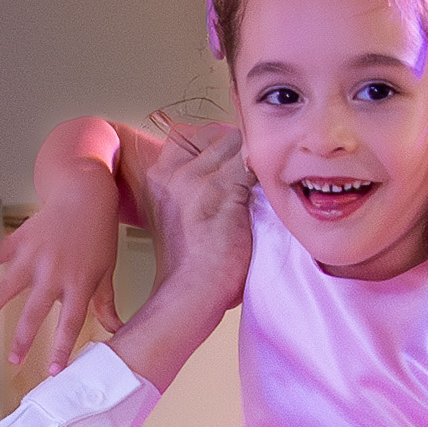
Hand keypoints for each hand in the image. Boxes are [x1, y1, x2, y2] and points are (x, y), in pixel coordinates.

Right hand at [0, 136, 125, 384]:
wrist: (85, 194)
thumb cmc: (98, 236)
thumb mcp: (106, 271)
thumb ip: (106, 303)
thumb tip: (118, 331)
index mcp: (78, 283)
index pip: (71, 323)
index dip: (62, 349)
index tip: (53, 372)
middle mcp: (53, 273)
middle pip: (35, 312)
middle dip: (23, 339)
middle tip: (13, 362)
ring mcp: (32, 256)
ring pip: (5, 288)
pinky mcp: (18, 241)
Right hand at [117, 112, 251, 380]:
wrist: (192, 292)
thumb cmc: (191, 263)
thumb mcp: (176, 214)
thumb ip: (189, 186)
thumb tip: (222, 166)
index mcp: (159, 176)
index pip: (190, 133)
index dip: (217, 143)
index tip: (231, 162)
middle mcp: (174, 172)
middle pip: (216, 134)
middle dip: (239, 148)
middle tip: (252, 174)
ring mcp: (197, 180)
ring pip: (236, 142)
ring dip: (254, 159)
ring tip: (260, 185)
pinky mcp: (224, 192)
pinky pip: (252, 163)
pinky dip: (265, 174)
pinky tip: (268, 193)